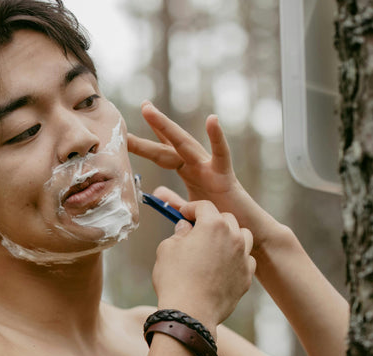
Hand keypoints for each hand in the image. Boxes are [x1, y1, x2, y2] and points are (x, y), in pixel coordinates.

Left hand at [128, 102, 278, 250]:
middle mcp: (198, 166)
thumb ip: (174, 200)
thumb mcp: (190, 210)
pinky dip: (217, 137)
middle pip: (169, 146)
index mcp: (189, 172)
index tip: (128, 131)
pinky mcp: (224, 176)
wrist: (245, 233)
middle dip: (154, 127)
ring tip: (149, 111)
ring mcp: (210, 168)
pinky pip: (221, 154)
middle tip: (142, 106)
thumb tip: (157, 192)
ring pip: (185, 144)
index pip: (164, 154)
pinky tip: (212, 120)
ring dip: (165, 127)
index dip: (146, 143)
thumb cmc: (220, 220)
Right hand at [152, 201, 255, 330]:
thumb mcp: (167, 249)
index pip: (204, 206)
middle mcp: (233, 237)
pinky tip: (223, 266)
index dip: (191, 208)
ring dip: (231, 237)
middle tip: (198, 231)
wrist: (190, 313)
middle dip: (212, 221)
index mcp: (213, 225)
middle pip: (226, 219)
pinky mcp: (246, 277)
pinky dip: (237, 258)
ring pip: (243, 237)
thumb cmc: (175, 280)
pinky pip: (246, 260)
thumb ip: (179, 233)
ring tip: (216, 246)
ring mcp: (243, 258)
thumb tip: (186, 228)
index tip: (184, 214)